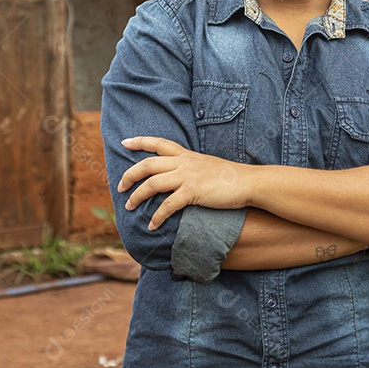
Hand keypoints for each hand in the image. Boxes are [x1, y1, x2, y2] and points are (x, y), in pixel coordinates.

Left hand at [118, 136, 248, 229]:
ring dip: (137, 196)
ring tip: (129, 206)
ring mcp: (188, 176)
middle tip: (120, 187)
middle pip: (148, 164)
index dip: (140, 142)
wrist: (248, 182)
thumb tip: (180, 177)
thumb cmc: (231, 177)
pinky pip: (167, 205)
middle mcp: (184, 162)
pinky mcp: (193, 192)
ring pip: (152, 184)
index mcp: (187, 155)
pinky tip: (152, 225)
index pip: (159, 143)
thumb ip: (192, 168)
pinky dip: (156, 217)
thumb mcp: (207, 166)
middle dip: (130, 175)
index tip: (125, 142)